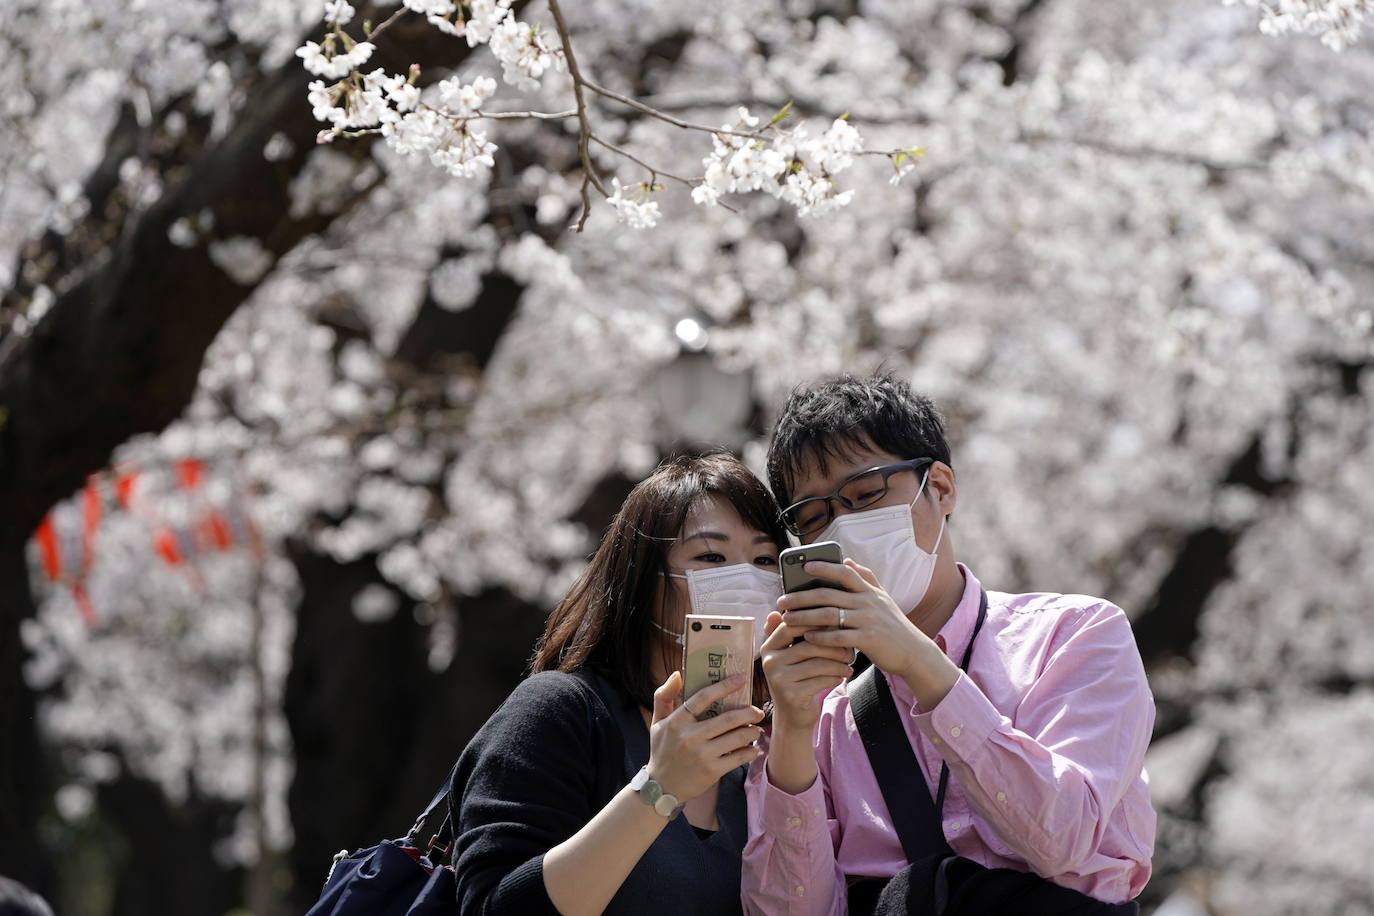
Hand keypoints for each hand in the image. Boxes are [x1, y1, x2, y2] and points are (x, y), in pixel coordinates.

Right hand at [646, 671, 763, 801]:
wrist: (661, 788)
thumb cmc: (661, 750)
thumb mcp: (657, 722)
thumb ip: (664, 696)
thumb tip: (677, 674)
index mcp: (677, 721)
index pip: (703, 697)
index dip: (725, 685)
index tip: (742, 679)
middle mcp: (689, 737)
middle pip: (728, 718)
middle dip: (748, 713)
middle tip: (758, 711)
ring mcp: (702, 755)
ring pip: (737, 737)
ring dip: (752, 731)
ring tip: (756, 729)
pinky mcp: (712, 771)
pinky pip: (738, 757)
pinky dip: (750, 751)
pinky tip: (754, 748)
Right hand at [758, 610, 852, 730]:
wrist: (794, 716)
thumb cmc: (798, 679)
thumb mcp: (790, 656)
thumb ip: (789, 634)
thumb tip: (778, 610)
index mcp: (769, 647)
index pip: (792, 625)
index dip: (815, 621)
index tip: (837, 623)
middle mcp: (770, 661)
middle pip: (809, 644)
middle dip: (833, 645)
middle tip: (850, 647)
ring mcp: (778, 679)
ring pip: (818, 662)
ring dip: (839, 662)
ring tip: (850, 662)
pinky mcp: (791, 694)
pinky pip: (821, 679)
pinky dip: (836, 676)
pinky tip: (843, 675)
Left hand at [778, 559, 958, 706]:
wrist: (914, 653)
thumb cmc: (893, 625)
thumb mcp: (883, 598)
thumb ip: (866, 579)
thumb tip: (847, 561)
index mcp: (869, 591)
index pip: (845, 573)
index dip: (824, 567)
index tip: (804, 566)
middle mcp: (868, 602)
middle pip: (829, 595)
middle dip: (802, 597)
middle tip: (782, 600)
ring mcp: (868, 621)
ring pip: (830, 615)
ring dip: (805, 616)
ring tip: (787, 619)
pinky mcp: (868, 640)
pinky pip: (839, 637)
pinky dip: (821, 637)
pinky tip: (807, 637)